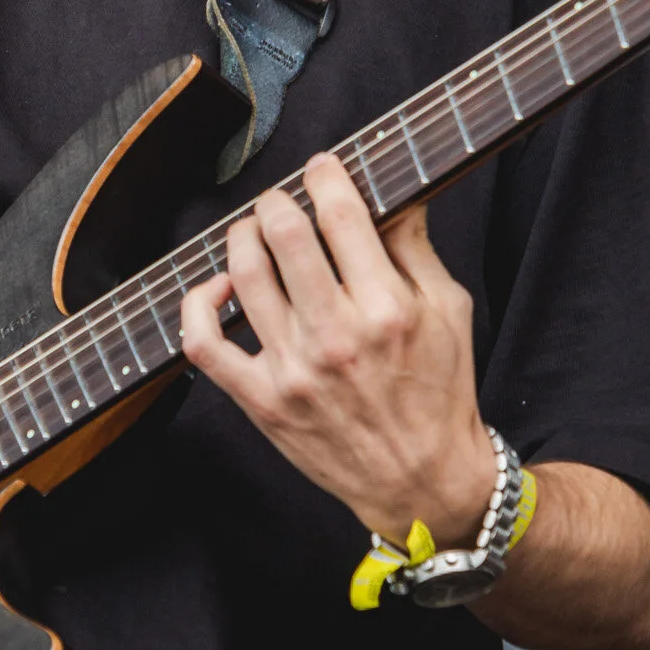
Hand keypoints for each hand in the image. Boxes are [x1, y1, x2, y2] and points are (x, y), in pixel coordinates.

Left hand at [180, 152, 498, 546]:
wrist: (421, 481)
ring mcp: (292, 371)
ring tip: (254, 232)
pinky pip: (204, 344)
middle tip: (283, 199)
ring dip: (242, 237)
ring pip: (243, 274)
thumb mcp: (449, 311)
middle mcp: (335, 337)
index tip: (321, 168)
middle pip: (284, 234)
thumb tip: (392, 193)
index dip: (325, 177)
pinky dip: (199, 304)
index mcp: (387, 309)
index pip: (341, 216)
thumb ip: (415, 248)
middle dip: (279, 200)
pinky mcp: (262, 401)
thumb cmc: (441, 394)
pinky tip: (219, 287)